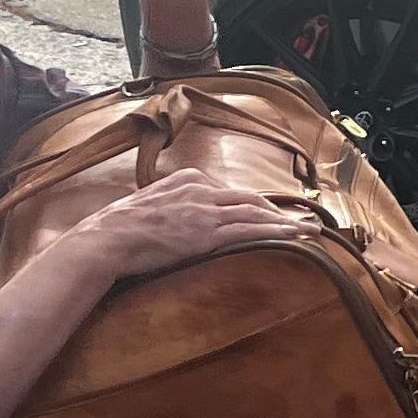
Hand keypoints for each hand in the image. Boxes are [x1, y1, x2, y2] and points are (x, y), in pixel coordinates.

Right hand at [68, 170, 298, 285]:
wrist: (108, 238)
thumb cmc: (120, 227)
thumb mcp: (150, 203)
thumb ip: (172, 203)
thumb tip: (179, 216)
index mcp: (188, 179)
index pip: (229, 192)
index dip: (252, 205)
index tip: (268, 214)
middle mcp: (201, 189)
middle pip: (250, 199)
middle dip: (277, 211)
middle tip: (301, 221)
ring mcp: (206, 211)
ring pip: (256, 213)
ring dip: (286, 223)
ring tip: (310, 230)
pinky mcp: (208, 233)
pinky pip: (251, 230)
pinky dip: (277, 231)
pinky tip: (295, 236)